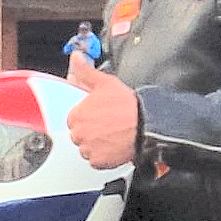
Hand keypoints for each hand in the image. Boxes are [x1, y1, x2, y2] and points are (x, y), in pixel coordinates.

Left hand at [67, 50, 138, 168]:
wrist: (146, 125)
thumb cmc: (127, 105)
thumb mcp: (105, 83)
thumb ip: (86, 72)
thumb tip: (76, 58)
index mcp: (76, 115)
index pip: (74, 119)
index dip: (87, 116)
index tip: (99, 115)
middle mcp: (79, 134)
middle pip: (79, 134)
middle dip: (91, 130)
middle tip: (107, 124)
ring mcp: (88, 149)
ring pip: (87, 148)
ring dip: (96, 144)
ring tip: (112, 135)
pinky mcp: (99, 162)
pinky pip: (96, 161)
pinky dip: (104, 156)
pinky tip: (114, 145)